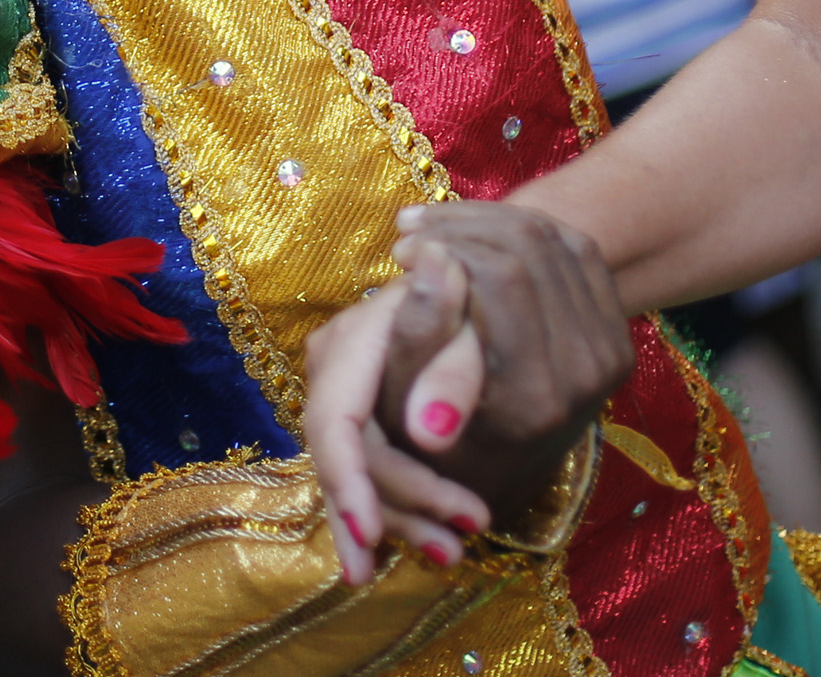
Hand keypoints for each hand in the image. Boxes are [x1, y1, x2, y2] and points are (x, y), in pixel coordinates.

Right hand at [306, 274, 491, 584]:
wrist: (484, 268)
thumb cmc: (485, 291)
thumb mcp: (475, 322)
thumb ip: (451, 368)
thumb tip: (431, 431)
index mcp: (353, 342)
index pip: (334, 423)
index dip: (348, 480)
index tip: (371, 535)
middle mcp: (336, 368)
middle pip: (348, 456)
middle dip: (394, 508)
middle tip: (454, 548)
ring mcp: (347, 391)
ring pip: (360, 469)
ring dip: (403, 517)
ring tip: (455, 552)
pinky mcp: (368, 412)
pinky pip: (373, 467)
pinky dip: (399, 507)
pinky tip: (433, 543)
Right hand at [308, 200, 631, 581]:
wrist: (501, 471)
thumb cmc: (434, 443)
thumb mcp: (403, 405)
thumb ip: (417, 334)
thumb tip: (428, 258)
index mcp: (533, 400)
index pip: (501, 277)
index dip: (448, 245)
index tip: (400, 246)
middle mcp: (586, 375)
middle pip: (530, 249)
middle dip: (464, 225)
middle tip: (411, 230)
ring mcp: (611, 353)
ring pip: (553, 240)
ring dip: (487, 219)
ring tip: (435, 227)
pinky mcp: (619, 335)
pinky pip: (575, 249)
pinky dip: (523, 228)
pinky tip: (478, 233)